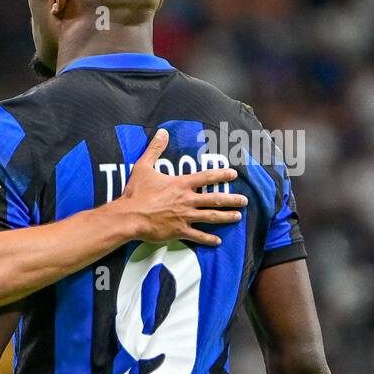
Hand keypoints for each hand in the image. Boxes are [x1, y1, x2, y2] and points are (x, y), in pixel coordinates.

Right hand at [115, 128, 246, 246]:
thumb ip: (155, 149)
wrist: (129, 216)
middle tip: (244, 201)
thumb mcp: (143, 167)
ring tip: (238, 217)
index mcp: (181, 184)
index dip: (221, 174)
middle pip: (215, 199)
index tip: (233, 174)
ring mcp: (185, 217)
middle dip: (231, 200)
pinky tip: (218, 241)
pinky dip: (208, 239)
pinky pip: (197, 236)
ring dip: (226, 217)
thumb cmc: (136, 193)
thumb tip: (162, 132)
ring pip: (211, 217)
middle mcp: (187, 200)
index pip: (206, 177)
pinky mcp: (179, 230)